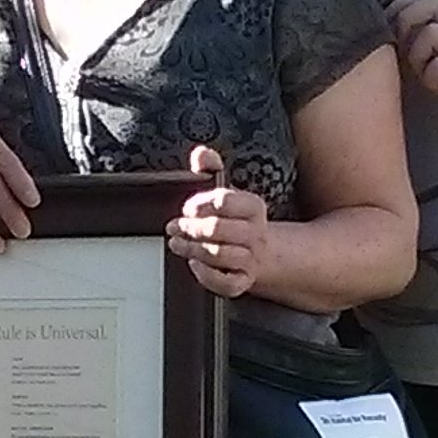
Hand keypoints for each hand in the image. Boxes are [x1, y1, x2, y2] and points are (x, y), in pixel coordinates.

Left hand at [168, 144, 268, 299]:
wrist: (262, 251)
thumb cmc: (236, 220)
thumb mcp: (227, 191)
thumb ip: (211, 168)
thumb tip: (201, 154)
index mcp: (252, 206)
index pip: (225, 201)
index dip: (201, 204)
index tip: (188, 208)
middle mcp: (255, 233)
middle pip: (219, 229)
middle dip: (191, 228)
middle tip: (175, 227)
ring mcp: (251, 259)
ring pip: (221, 255)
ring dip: (193, 249)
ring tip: (177, 243)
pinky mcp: (244, 281)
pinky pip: (228, 284)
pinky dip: (208, 276)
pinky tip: (194, 264)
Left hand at [392, 0, 437, 148]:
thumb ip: (436, 52)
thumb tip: (400, 45)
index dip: (404, 4)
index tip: (389, 25)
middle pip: (432, 3)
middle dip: (406, 21)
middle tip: (404, 49)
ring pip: (432, 34)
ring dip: (418, 56)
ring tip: (427, 77)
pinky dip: (431, 78)